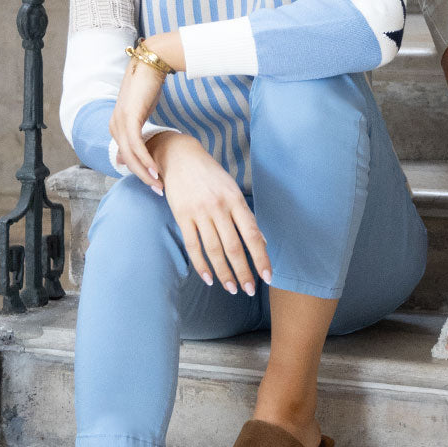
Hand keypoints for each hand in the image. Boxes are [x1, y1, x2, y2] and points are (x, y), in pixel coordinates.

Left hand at [108, 31, 183, 191]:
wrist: (152, 64)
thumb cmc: (149, 86)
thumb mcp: (142, 111)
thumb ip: (138, 129)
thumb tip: (137, 144)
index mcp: (116, 126)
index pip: (126, 156)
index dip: (139, 172)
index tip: (154, 182)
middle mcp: (114, 126)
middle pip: (127, 160)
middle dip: (142, 177)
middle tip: (158, 190)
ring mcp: (120, 122)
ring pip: (130, 156)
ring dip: (145, 172)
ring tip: (159, 184)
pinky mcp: (129, 118)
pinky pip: (136, 146)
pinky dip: (146, 159)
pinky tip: (155, 169)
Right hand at [154, 132, 270, 294]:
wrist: (179, 156)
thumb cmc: (210, 175)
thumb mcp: (232, 189)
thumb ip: (245, 215)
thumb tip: (261, 241)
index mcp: (235, 200)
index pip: (252, 235)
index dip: (261, 258)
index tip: (268, 277)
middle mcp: (219, 207)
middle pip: (234, 247)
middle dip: (243, 272)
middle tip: (249, 290)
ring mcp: (199, 212)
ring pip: (214, 250)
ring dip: (224, 273)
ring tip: (231, 288)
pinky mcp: (182, 216)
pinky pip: (193, 246)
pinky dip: (201, 264)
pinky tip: (209, 278)